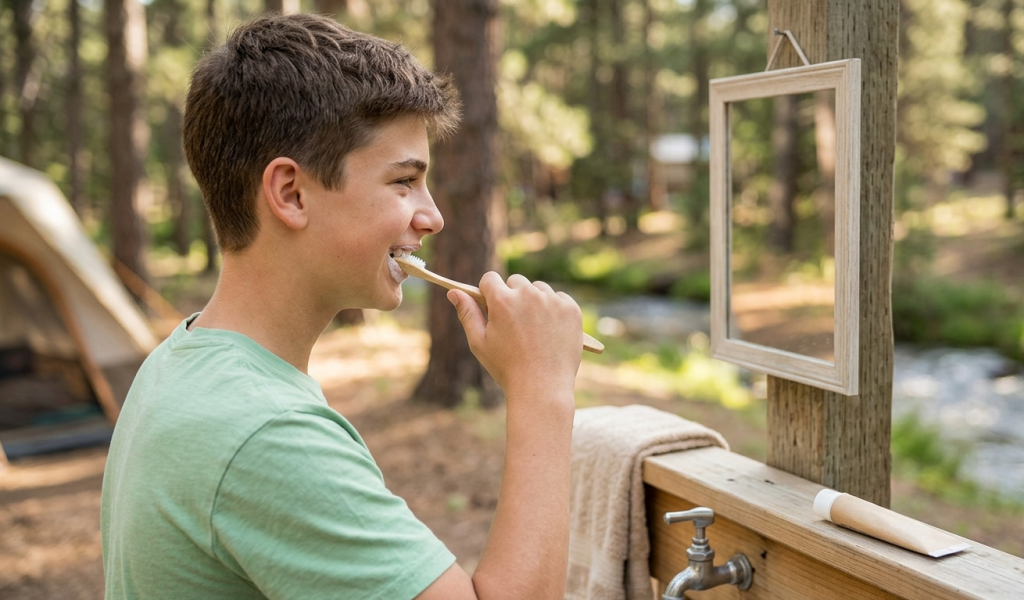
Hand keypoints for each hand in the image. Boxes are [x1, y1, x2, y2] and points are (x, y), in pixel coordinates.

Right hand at [448, 272, 581, 399]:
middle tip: (514, 323)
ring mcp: (552, 301)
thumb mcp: (479, 342)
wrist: (542, 388)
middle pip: (515, 281)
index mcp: (502, 301)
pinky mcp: (571, 310)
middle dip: (512, 296)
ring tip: (533, 329)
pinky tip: (549, 330)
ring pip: (538, 288)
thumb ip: (467, 313)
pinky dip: (554, 309)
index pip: (490, 278)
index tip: (492, 307)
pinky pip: (559, 298)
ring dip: (534, 301)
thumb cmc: (506, 368)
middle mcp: (528, 295)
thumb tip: (454, 292)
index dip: (488, 293)